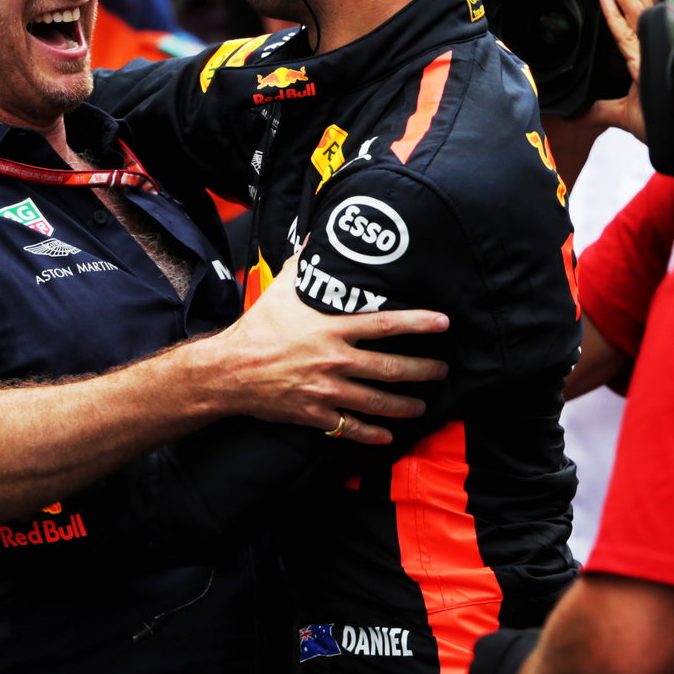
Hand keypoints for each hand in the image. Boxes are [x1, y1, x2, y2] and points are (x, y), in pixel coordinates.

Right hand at [200, 253, 449, 444]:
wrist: (229, 370)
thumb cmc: (257, 326)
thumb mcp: (281, 289)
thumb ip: (303, 264)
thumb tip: (315, 236)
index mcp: (332, 329)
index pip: (386, 324)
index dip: (419, 323)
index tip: (443, 322)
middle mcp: (335, 360)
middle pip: (390, 368)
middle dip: (422, 370)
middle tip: (443, 370)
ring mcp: (327, 390)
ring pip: (377, 401)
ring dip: (405, 405)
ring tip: (423, 405)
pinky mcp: (315, 413)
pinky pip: (350, 427)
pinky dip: (372, 434)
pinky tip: (388, 436)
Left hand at [579, 0, 652, 142]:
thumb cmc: (666, 124)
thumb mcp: (623, 117)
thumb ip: (601, 110)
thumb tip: (577, 114)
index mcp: (644, 54)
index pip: (630, 18)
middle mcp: (651, 46)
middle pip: (636, 2)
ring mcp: (654, 48)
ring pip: (637, 7)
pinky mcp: (652, 58)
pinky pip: (632, 29)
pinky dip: (619, 12)